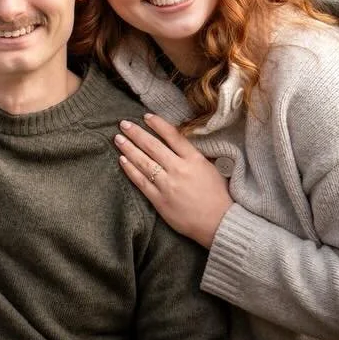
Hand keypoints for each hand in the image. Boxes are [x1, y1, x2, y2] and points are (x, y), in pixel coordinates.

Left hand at [115, 114, 232, 248]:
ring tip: (118, 139)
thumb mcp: (210, 169)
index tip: (146, 116)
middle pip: (153, 146)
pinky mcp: (160, 200)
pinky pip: (141, 182)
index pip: (173, 136)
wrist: (220, 223)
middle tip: (123, 124)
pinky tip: (122, 160)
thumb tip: (177, 143)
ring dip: (129, 149)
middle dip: (136, 133)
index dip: (158, 124)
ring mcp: (168, 185)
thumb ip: (193, 156)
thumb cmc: (218, 196)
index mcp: (194, 159)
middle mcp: (179, 169)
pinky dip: (130, 170)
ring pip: (144, 162)